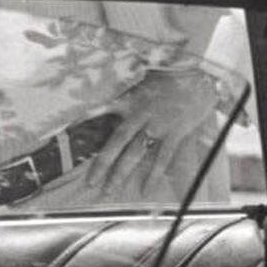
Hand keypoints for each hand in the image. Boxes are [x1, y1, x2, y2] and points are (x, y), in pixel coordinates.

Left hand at [85, 67, 218, 196]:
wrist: (200, 77)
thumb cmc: (172, 78)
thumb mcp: (144, 80)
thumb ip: (127, 92)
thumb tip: (105, 97)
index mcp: (132, 99)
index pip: (102, 110)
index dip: (84, 122)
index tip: (66, 134)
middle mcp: (141, 113)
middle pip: (117, 141)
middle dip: (103, 163)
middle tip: (91, 182)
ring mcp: (158, 124)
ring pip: (136, 152)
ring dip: (122, 172)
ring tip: (110, 189)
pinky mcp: (175, 132)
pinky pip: (163, 157)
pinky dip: (154, 174)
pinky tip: (146, 188)